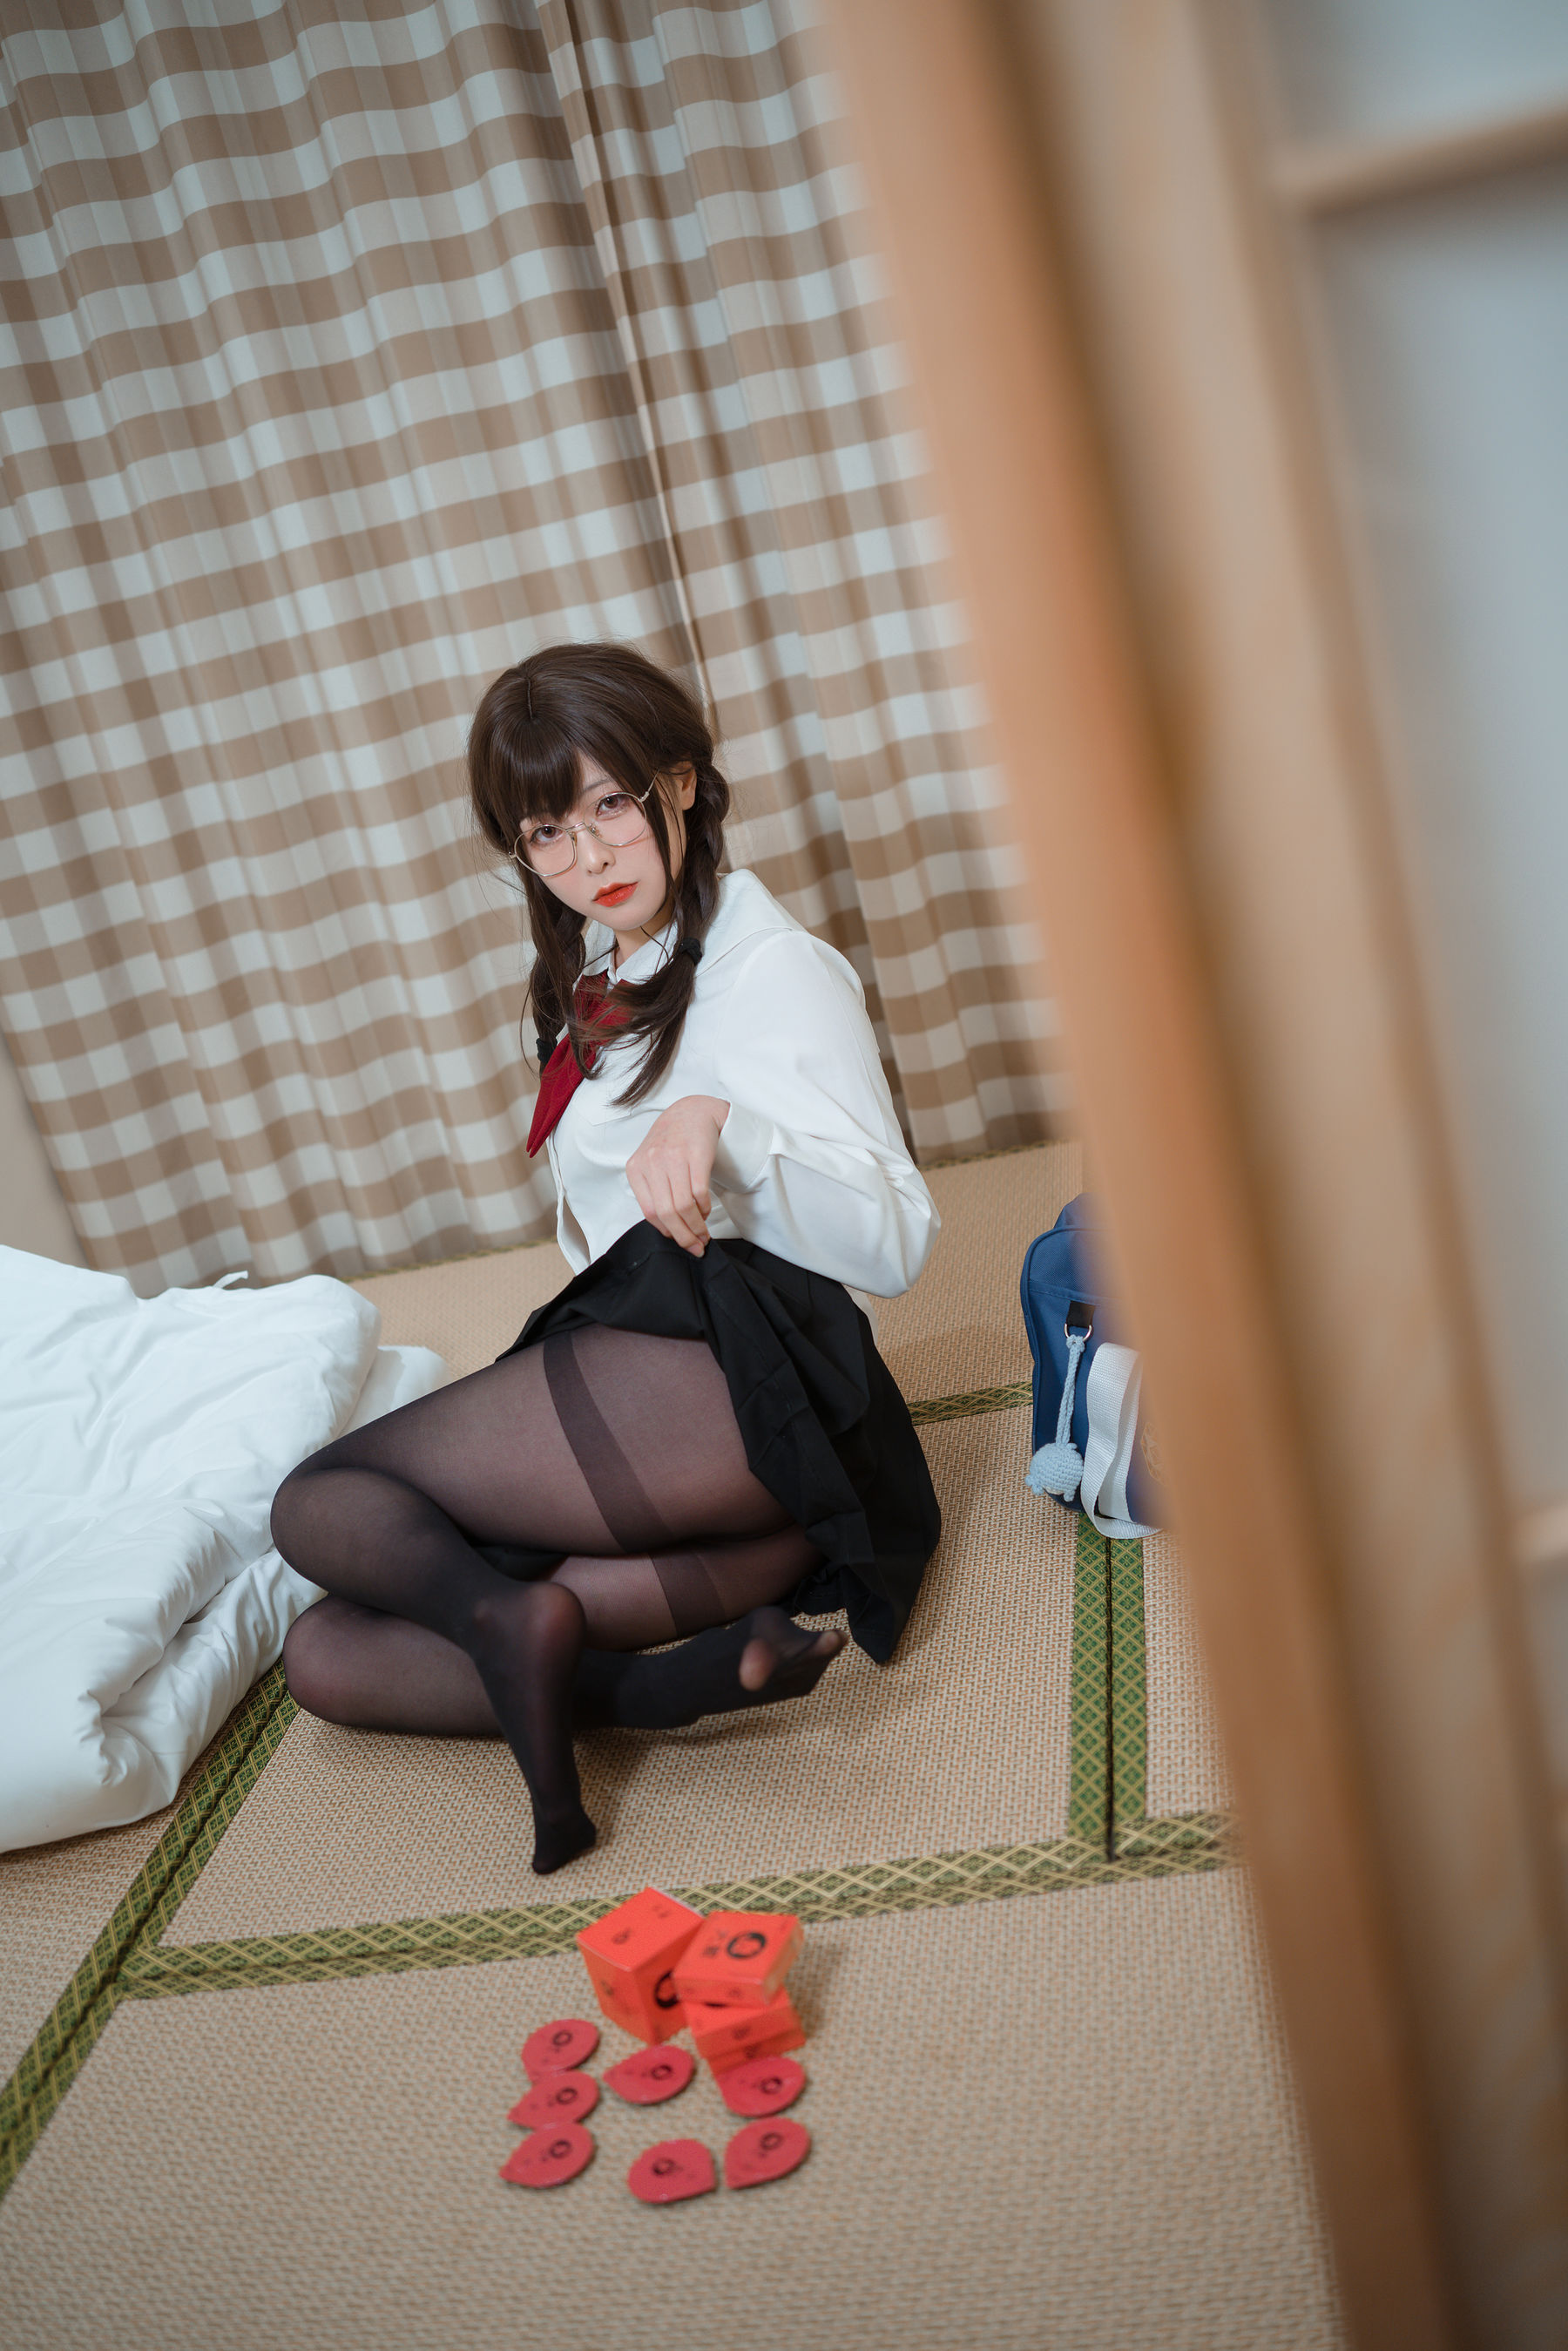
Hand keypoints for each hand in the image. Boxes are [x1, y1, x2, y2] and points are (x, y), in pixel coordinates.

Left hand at [626, 1094, 730, 1255]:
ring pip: (683, 1206)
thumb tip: (668, 1228)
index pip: (650, 1212)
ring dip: (696, 1226)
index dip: (667, 1232)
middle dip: (683, 1235)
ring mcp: (673, 1158)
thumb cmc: (671, 1142)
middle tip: (696, 1246)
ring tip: (703, 1233)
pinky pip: (699, 1192)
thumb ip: (653, 1191)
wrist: (692, 1112)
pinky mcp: (695, 1155)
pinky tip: (705, 1210)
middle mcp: (652, 1162)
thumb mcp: (651, 1163)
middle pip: (667, 1212)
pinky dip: (704, 1208)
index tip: (681, 1242)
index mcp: (636, 1168)